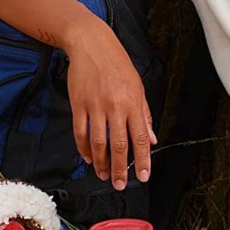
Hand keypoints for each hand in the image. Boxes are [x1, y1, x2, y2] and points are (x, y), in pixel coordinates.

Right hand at [64, 21, 156, 189]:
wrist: (91, 45)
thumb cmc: (118, 65)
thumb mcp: (138, 88)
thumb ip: (144, 116)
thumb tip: (152, 140)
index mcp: (133, 103)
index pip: (140, 138)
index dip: (142, 160)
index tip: (143, 176)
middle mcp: (115, 107)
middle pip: (119, 145)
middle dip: (121, 168)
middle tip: (121, 184)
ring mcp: (95, 106)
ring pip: (98, 143)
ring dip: (102, 163)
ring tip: (105, 175)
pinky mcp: (78, 105)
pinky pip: (80, 132)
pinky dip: (84, 149)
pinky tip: (89, 158)